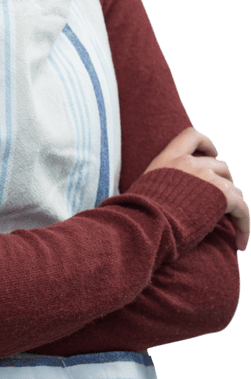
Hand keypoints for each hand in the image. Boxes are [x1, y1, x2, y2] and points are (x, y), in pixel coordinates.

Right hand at [144, 126, 248, 250]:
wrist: (144, 225)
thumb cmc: (138, 216)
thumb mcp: (144, 190)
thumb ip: (159, 184)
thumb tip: (162, 199)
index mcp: (168, 159)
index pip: (192, 135)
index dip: (207, 144)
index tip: (213, 153)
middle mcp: (188, 163)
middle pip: (220, 165)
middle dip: (224, 181)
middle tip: (222, 201)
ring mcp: (205, 177)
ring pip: (233, 187)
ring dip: (234, 205)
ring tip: (233, 225)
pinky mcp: (221, 195)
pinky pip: (242, 209)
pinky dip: (244, 225)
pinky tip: (241, 243)